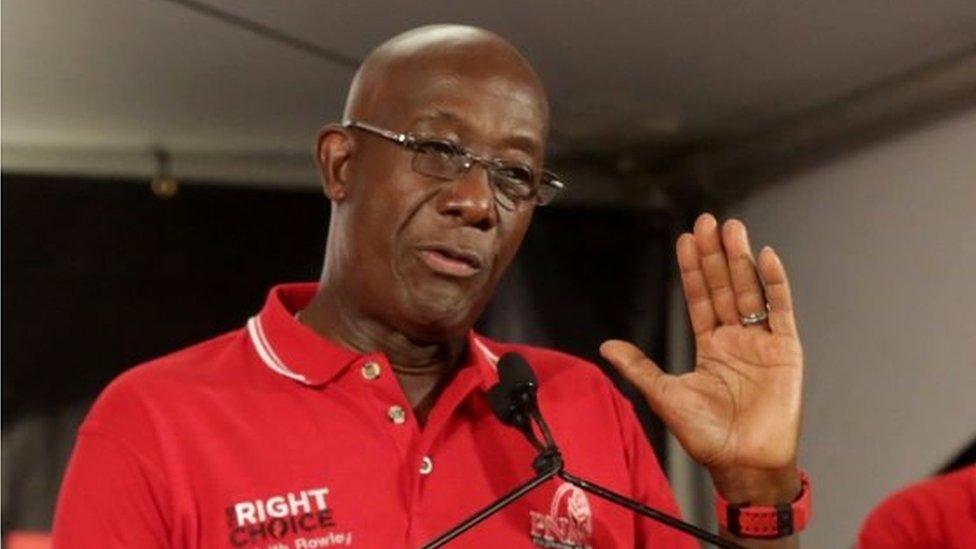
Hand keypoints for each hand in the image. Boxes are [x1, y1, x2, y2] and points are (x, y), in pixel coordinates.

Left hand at [602, 213, 802, 502]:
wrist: (744, 463)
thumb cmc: (707, 437)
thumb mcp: (665, 396)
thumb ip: (639, 367)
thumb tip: (606, 346)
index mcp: (710, 347)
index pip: (699, 298)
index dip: (692, 269)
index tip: (685, 238)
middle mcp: (736, 339)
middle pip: (725, 287)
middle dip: (715, 254)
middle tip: (708, 220)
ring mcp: (762, 343)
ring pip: (751, 291)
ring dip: (741, 260)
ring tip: (732, 229)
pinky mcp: (787, 351)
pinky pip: (781, 311)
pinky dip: (775, 284)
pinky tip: (765, 258)